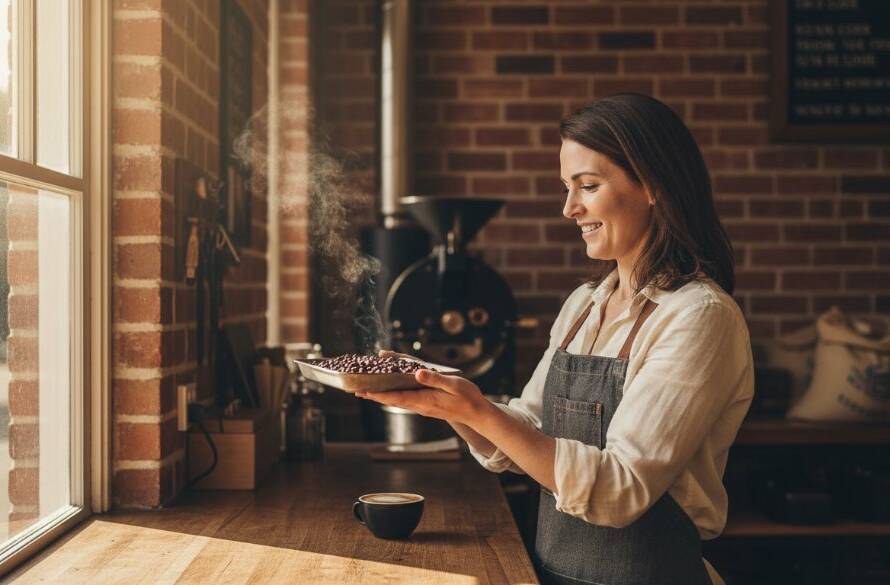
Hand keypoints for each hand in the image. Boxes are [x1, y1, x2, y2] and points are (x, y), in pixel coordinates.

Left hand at [356, 357, 493, 428]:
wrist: (477, 414)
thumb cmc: (467, 398)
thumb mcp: (454, 384)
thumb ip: (435, 379)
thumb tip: (417, 372)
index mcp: (424, 399)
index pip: (396, 397)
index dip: (378, 394)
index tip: (363, 391)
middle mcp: (420, 405)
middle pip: (392, 400)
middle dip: (374, 395)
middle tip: (356, 391)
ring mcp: (423, 407)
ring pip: (397, 401)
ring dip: (382, 396)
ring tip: (367, 391)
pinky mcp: (427, 405)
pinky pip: (406, 400)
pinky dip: (394, 396)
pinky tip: (390, 392)